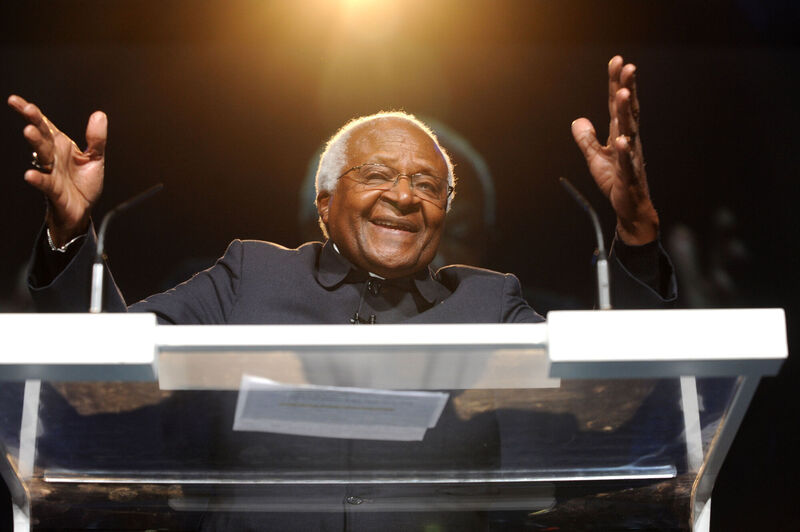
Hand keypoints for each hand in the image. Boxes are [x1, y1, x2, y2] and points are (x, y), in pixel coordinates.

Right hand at [8, 95, 105, 245]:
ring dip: (36, 143)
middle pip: (42, 136)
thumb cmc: (84, 183)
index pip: (44, 125)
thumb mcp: (95, 159)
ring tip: (29, 131)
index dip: (31, 113)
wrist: (82, 210)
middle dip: (35, 122)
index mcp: (61, 146)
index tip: (16, 100)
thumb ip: (96, 139)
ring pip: (42, 155)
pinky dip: (38, 179)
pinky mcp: (54, 190)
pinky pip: (45, 183)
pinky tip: (30, 175)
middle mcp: (53, 156)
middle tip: (28, 110)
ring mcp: (52, 172)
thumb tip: (99, 115)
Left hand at [571, 56, 658, 245]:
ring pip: (629, 131)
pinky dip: (624, 151)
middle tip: (627, 67)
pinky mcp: (628, 176)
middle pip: (627, 110)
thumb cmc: (616, 181)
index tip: (617, 60)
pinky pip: (627, 162)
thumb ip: (587, 139)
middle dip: (626, 88)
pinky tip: (622, 140)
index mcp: (621, 133)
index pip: (617, 104)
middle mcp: (629, 140)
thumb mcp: (595, 158)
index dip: (616, 83)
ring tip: (623, 94)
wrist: (630, 208)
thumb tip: (578, 120)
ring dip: (626, 113)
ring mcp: (630, 157)